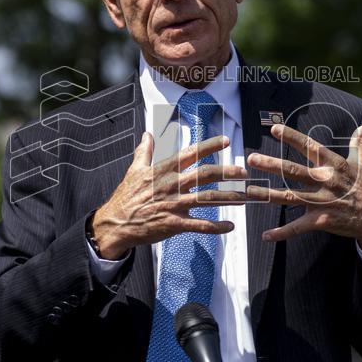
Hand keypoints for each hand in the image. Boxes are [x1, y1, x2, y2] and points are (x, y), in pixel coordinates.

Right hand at [91, 132, 248, 258]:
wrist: (115, 224)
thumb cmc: (125, 197)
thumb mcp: (134, 170)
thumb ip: (144, 151)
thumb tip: (146, 134)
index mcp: (164, 170)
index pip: (190, 153)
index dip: (208, 146)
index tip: (225, 140)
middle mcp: (172, 185)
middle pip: (205, 175)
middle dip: (227, 172)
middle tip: (244, 171)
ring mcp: (174, 205)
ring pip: (208, 199)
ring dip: (229, 197)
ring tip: (245, 197)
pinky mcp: (174, 224)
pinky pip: (200, 225)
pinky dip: (216, 227)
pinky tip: (230, 226)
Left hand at [245, 124, 361, 255]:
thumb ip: (359, 144)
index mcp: (334, 165)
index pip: (310, 146)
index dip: (292, 137)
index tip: (274, 128)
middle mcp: (325, 181)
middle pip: (294, 170)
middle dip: (272, 164)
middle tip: (252, 159)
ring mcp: (322, 201)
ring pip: (290, 196)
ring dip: (268, 194)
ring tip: (248, 191)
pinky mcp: (322, 220)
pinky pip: (298, 227)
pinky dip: (282, 232)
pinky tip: (265, 235)